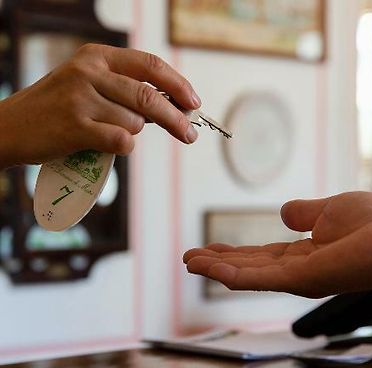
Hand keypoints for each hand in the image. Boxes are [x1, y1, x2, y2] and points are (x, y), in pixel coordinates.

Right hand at [0, 44, 200, 167]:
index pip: (150, 66)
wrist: (11, 127)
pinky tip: (106, 144)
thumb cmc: (57, 109)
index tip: (194, 102)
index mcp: (97, 56)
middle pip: (150, 97)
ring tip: (106, 131)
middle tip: (191, 135)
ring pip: (134, 123)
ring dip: (131, 133)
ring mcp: (81, 98)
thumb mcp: (88, 85)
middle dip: (177, 120)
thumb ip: (124, 91)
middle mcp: (89, 71)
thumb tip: (169, 107)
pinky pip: (121, 141)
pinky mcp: (75, 127)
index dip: (178, 84)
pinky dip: (123, 147)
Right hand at [184, 192, 371, 297]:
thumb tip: (284, 212)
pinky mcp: (301, 279)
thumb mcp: (328, 211)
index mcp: (301, 254)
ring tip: (190, 262)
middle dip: (218, 263)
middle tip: (189, 258)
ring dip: (217, 270)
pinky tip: (210, 269)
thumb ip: (303, 213)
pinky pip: (259, 278)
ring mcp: (297, 278)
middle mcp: (295, 270)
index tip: (209, 249)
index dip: (232, 253)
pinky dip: (232, 275)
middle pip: (248, 268)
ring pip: (247, 275)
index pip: (258, 256)